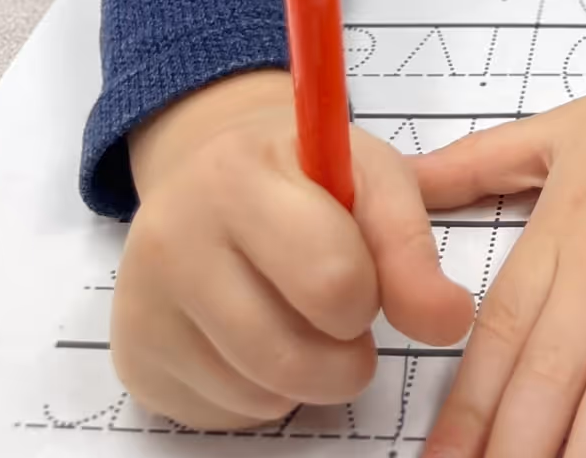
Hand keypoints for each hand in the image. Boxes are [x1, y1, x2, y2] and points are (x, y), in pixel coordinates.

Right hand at [113, 70, 474, 429]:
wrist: (210, 170)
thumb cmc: (305, 171)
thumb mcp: (370, 174)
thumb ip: (412, 244)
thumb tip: (451, 322)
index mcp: (237, 175)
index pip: (333, 278)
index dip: (371, 291)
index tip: (368, 273)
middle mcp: (172, 238)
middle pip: (293, 354)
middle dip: (346, 351)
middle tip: (346, 315)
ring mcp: (143, 305)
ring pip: (262, 394)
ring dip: (309, 376)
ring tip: (303, 318)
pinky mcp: (135, 361)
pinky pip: (228, 415)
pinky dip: (262, 394)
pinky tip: (256, 338)